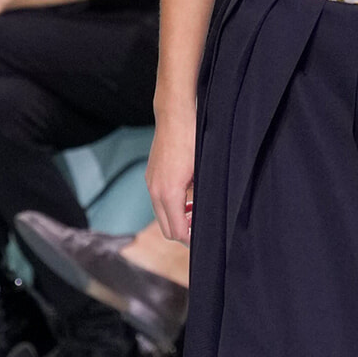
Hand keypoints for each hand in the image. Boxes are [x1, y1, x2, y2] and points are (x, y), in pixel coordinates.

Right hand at [147, 104, 196, 245]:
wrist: (175, 116)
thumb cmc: (193, 140)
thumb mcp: (203, 172)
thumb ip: (201, 198)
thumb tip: (207, 216)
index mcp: (169, 193)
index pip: (176, 231)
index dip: (191, 240)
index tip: (205, 239)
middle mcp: (155, 191)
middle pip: (166, 229)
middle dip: (183, 234)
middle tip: (202, 231)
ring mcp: (150, 183)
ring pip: (161, 215)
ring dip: (177, 220)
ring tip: (195, 215)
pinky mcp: (150, 176)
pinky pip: (158, 201)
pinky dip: (171, 208)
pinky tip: (186, 200)